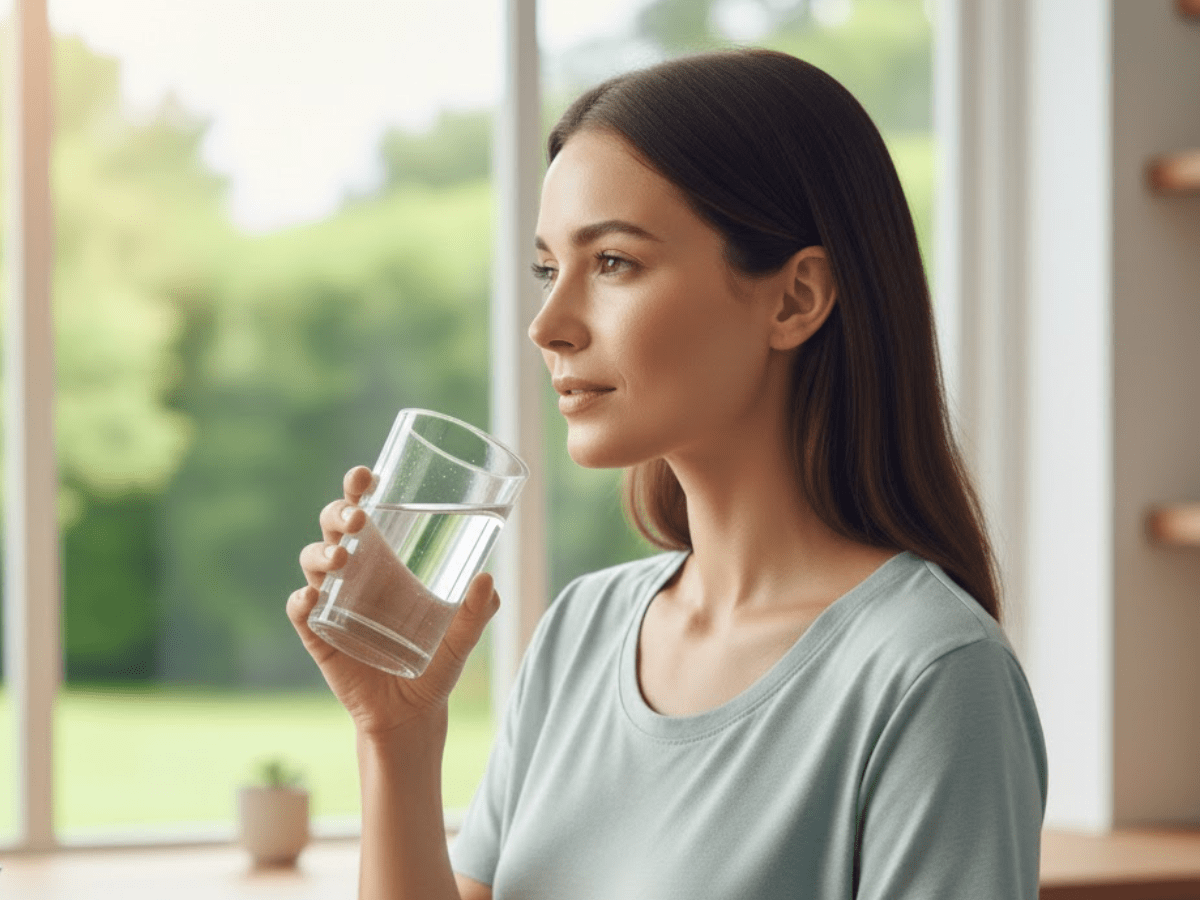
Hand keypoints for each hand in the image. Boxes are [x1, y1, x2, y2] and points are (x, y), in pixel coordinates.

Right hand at [287, 465, 500, 737]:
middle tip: (359, 517)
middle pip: (332, 528)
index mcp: (384, 560)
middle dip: (338, 513)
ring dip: (322, 552)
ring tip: (343, 557)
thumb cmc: (437, 664)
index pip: (363, 511)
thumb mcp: (462, 637)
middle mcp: (354, 573)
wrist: (413, 713)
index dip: (357, 488)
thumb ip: (477, 611)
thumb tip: (487, 579)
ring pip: (312, 563)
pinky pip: (301, 612)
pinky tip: (313, 599)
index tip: (366, 474)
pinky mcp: (319, 636)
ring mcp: (333, 602)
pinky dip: (302, 602)